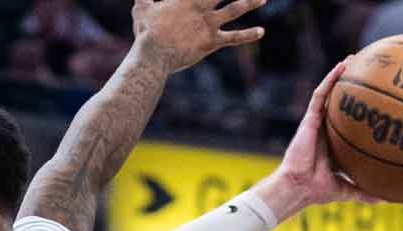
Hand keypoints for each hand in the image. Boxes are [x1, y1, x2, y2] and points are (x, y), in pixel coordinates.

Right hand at [132, 0, 265, 73]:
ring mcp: (209, 23)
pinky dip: (248, 35)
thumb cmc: (146, 32)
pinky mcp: (212, 41)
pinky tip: (261, 32)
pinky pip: (234, 38)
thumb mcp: (141, 10)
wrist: (154, 54)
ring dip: (250, 3)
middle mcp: (201, 7)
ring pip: (235, 9)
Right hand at [260, 57, 377, 216]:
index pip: (347, 121)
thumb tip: (388, 200)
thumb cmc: (318, 189)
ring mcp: (316, 122)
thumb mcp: (348, 189)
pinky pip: (321, 94)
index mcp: (334, 142)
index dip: (358, 109)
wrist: (299, 188)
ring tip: (354, 59)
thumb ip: (366, 192)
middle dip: (350, 85)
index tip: (375, 99)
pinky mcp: (309, 119)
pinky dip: (330, 78)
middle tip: (368, 70)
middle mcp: (325, 129)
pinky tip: (342, 66)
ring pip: (329, 92)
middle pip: (339, 101)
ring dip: (340, 74)